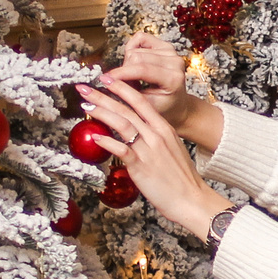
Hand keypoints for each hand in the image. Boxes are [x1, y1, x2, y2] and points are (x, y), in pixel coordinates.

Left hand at [78, 81, 230, 239]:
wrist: (192, 199)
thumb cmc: (182, 179)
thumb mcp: (172, 151)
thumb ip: (155, 140)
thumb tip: (137, 137)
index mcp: (164, 129)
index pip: (140, 101)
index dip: (121, 88)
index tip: (106, 79)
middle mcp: (156, 135)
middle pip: (126, 109)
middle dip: (103, 96)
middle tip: (85, 88)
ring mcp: (149, 150)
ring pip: (122, 124)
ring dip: (102, 112)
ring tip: (86, 106)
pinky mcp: (141, 166)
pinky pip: (121, 150)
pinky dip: (107, 142)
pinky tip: (95, 137)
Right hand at [107, 30, 220, 147]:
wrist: (176, 104)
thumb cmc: (162, 107)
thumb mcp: (144, 106)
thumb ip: (127, 93)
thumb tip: (107, 82)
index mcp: (173, 78)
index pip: (142, 69)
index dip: (121, 73)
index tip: (105, 80)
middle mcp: (174, 62)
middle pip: (136, 57)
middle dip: (124, 71)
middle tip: (124, 84)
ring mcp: (171, 52)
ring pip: (135, 50)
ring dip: (128, 64)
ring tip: (134, 78)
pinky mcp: (164, 45)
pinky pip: (140, 38)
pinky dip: (132, 49)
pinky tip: (135, 63)